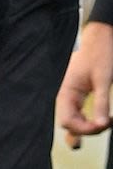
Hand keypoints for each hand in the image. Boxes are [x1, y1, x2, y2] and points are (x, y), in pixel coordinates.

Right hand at [58, 20, 112, 147]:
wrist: (99, 40)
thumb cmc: (99, 55)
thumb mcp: (103, 80)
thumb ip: (101, 103)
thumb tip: (101, 124)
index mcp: (66, 90)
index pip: (67, 121)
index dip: (84, 128)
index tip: (103, 125)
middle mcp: (65, 94)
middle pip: (69, 123)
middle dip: (86, 129)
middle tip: (106, 124)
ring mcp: (70, 94)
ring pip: (73, 119)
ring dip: (87, 126)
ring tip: (104, 123)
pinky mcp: (77, 93)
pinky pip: (77, 112)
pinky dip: (87, 120)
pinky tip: (97, 121)